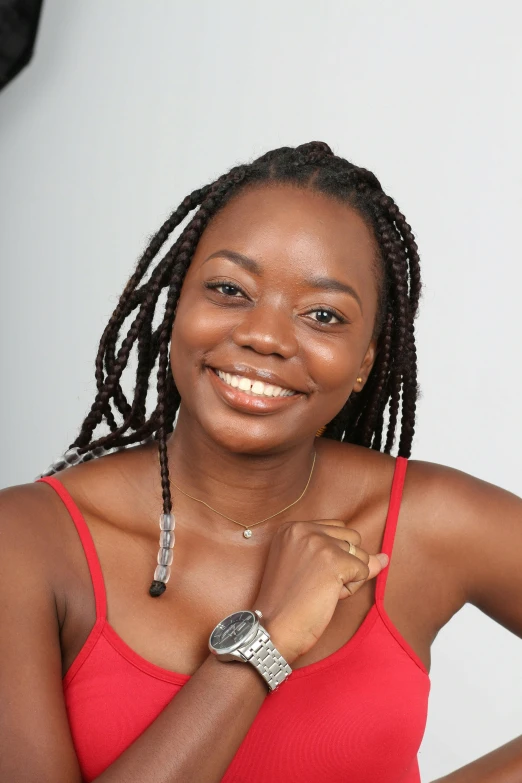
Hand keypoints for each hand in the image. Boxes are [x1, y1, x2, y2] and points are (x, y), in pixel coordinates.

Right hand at [253, 519, 387, 663]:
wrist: (272, 628)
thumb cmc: (287, 603)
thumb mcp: (310, 569)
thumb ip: (342, 554)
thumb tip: (385, 557)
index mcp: (292, 527)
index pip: (336, 529)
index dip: (332, 556)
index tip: (308, 575)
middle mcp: (304, 528)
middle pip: (351, 538)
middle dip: (344, 563)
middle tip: (315, 584)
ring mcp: (319, 543)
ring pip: (360, 554)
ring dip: (349, 576)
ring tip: (321, 590)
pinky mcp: (334, 560)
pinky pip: (364, 571)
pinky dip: (351, 589)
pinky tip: (328, 597)